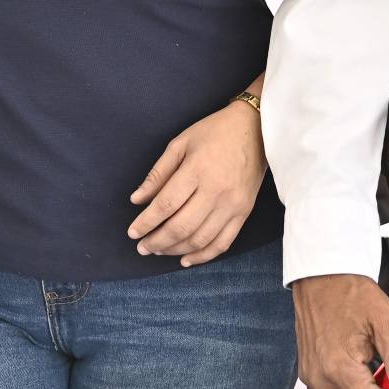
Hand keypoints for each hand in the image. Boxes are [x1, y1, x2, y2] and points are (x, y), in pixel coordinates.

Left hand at [128, 102, 266, 265]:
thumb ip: (158, 173)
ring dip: (176, 250)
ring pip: (200, 239)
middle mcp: (216, 191)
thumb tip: (137, 200)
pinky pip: (222, 243)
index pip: (166, 205)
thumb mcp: (180, 143)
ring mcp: (233, 205)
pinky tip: (186, 259)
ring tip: (159, 251)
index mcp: (197, 169)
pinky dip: (203, 256)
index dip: (146, 222)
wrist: (256, 130)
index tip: (132, 232)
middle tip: (142, 247)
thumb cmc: (214, 132)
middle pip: (181, 227)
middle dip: (157, 241)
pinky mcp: (244, 213)